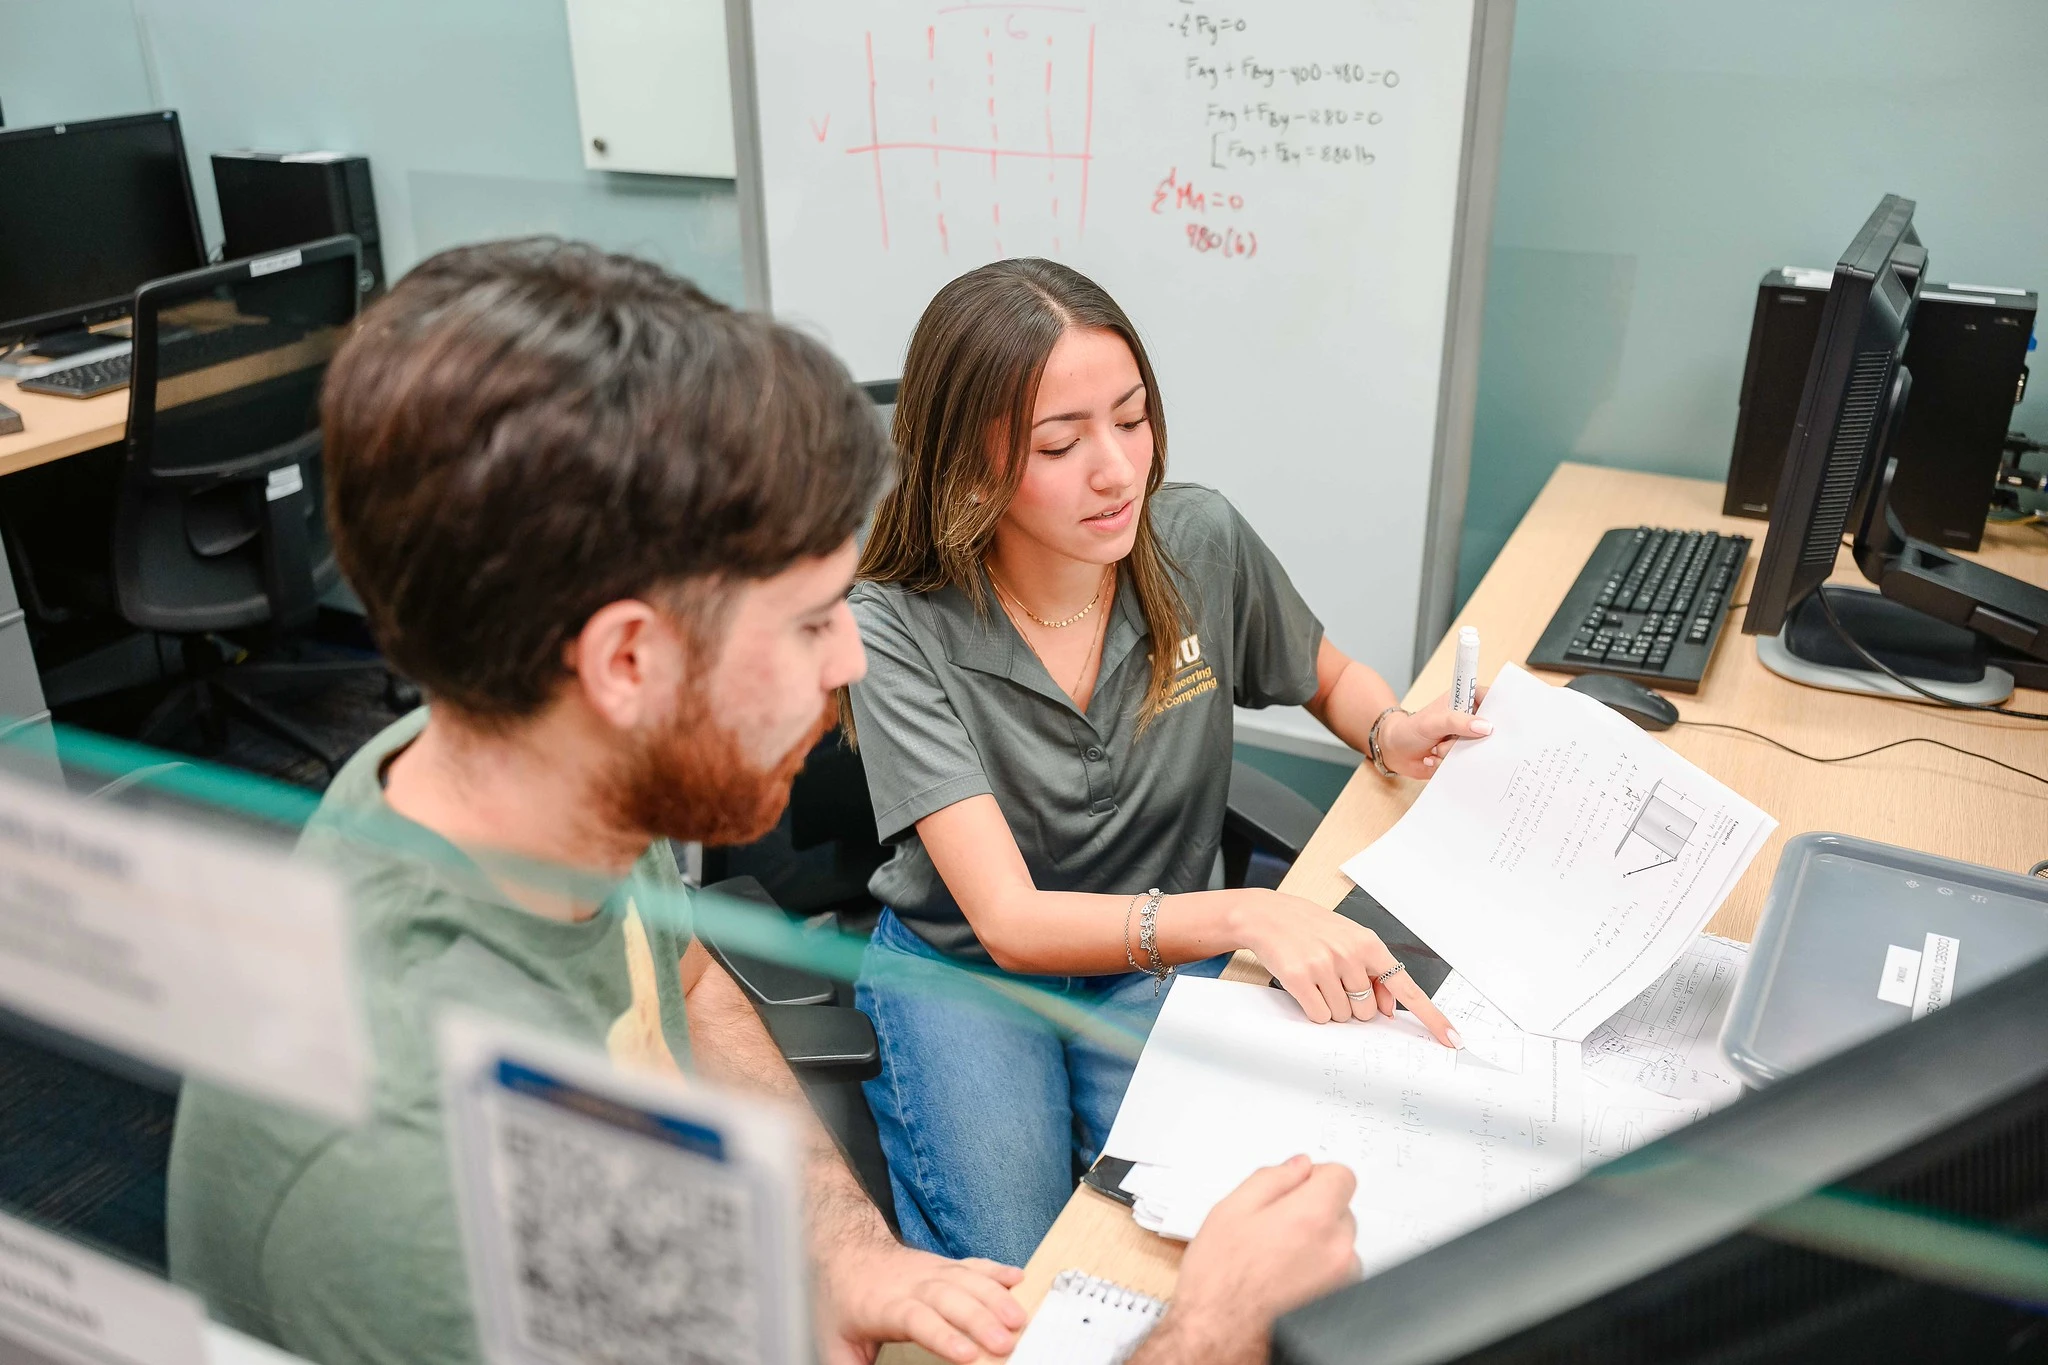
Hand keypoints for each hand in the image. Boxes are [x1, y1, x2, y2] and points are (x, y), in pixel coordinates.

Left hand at [814, 1242, 1024, 1364]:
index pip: (918, 1320)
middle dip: (981, 1320)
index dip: (944, 1336)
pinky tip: (1018, 1278)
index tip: (968, 1355)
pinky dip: (997, 1271)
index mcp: (886, 1306)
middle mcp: (913, 1285)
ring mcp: (931, 1271)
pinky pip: (973, 1265)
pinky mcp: (944, 1265)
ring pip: (967, 1280)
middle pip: (951, 1299)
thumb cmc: (840, 1300)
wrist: (843, 1248)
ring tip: (1019, 1318)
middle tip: (1006, 1342)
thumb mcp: (834, 1341)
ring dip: (996, 1297)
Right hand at [1130, 1156, 1359, 1364]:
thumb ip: (1272, 1179)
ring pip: (1339, 1241)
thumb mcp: (1231, 1210)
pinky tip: (1287, 1277)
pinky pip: (1338, 1270)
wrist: (1218, 1332)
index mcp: (1311, 1217)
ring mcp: (1341, 1278)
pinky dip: (1320, 1269)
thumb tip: (1298, 1166)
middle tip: (1275, 1226)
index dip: (1316, 1177)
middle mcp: (1335, 1247)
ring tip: (1278, 1256)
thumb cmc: (1219, 1279)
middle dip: (1313, 1209)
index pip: (1341, 1176)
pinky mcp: (1340, 1299)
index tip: (1299, 1186)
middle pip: (1340, 1208)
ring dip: (1318, 1241)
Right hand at [1230, 891, 1461, 1044]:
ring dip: (1332, 1008)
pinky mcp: (1300, 977)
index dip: (1432, 1017)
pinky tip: (1306, 988)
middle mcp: (1350, 954)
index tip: (1451, 1039)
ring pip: (1343, 1016)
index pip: (1408, 988)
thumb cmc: (1312, 928)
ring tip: (1317, 980)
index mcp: (1369, 944)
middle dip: (1353, 1006)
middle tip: (1335, 982)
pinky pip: (1320, 1016)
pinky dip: (1315, 1010)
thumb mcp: (1350, 940)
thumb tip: (1388, 1010)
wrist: (1267, 915)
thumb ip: (1374, 972)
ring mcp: (1324, 966)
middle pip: (1368, 1011)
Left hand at [1381, 686, 1491, 778]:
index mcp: (1465, 700)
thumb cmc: (1410, 729)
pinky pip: (1467, 763)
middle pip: (1491, 729)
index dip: (1501, 710)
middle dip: (1473, 739)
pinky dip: (1449, 763)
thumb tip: (1485, 727)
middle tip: (1451, 739)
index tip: (1499, 723)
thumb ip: (1458, 722)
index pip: (1492, 699)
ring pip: (1478, 750)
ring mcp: (1467, 739)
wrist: (1395, 751)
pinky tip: (1433, 758)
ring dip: (1454, 752)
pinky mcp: (1462, 757)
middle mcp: (1469, 720)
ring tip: (1437, 748)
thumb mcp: (1433, 722)